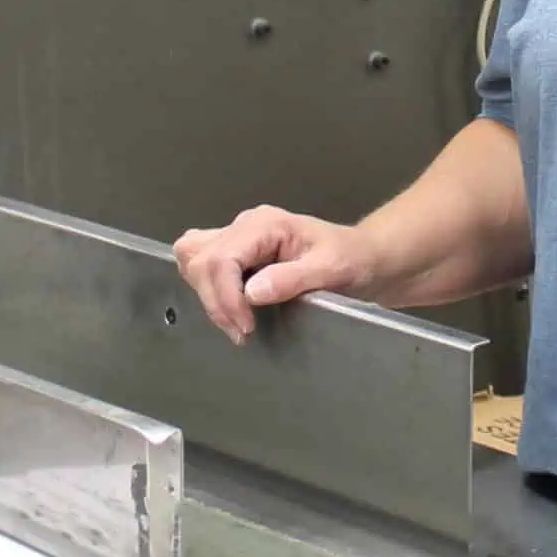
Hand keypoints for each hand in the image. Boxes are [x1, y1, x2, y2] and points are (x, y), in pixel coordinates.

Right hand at [172, 206, 372, 344]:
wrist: (363, 258)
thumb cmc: (352, 260)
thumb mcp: (331, 269)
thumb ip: (292, 279)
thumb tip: (251, 293)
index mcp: (266, 224)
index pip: (221, 258)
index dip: (226, 297)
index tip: (246, 328)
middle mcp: (246, 225)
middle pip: (200, 259)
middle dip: (215, 302)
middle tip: (242, 332)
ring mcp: (239, 236)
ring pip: (193, 257)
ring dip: (207, 295)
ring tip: (236, 322)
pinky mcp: (236, 250)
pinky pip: (202, 263)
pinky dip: (206, 288)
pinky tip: (231, 308)